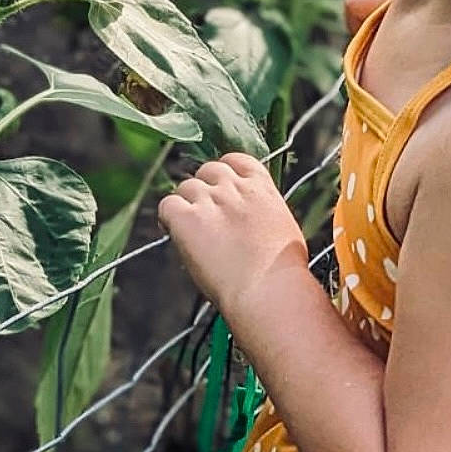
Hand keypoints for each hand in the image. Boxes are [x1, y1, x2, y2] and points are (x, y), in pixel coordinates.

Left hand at [157, 153, 308, 321]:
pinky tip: (174, 233)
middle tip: (205, 216)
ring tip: (191, 232)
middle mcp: (234, 188)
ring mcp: (209, 201)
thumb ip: (264, 213)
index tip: (221, 190)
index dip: (224, 173)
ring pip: (185, 187)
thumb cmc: (282, 272)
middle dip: (204, 190)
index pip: (235, 160)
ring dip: (186, 205)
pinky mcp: (187, 219)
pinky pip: (167, 206)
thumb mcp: (284, 228)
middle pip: (207, 171)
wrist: (268, 291)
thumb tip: (255, 221)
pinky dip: (167, 218)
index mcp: (261, 188)